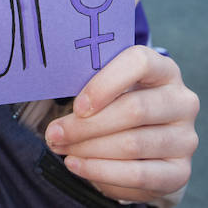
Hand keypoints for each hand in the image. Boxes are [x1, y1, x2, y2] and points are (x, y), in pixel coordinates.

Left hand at [45, 46, 198, 202]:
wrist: (152, 140)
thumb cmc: (122, 102)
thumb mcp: (112, 84)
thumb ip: (92, 83)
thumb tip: (55, 91)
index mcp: (164, 69)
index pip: (139, 63)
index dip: (105, 83)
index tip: (77, 106)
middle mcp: (181, 101)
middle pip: (133, 110)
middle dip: (86, 125)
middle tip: (55, 133)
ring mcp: (184, 138)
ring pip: (132, 144)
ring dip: (89, 149)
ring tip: (61, 149)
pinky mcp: (180, 171)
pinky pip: (138, 175)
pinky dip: (101, 172)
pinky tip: (77, 165)